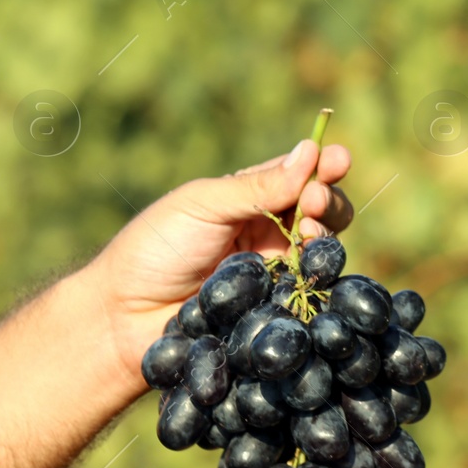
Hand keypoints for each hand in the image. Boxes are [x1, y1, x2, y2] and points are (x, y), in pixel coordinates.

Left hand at [88, 139, 354, 386]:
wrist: (128, 315)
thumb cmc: (156, 249)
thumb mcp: (204, 205)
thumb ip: (258, 186)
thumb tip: (310, 152)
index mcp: (251, 198)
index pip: (299, 175)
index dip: (324, 165)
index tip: (339, 159)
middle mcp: (270, 232)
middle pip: (322, 211)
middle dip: (327, 199)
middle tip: (314, 200)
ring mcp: (277, 272)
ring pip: (324, 248)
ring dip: (325, 233)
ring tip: (308, 232)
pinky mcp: (279, 308)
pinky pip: (313, 290)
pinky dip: (321, 274)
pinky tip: (312, 266)